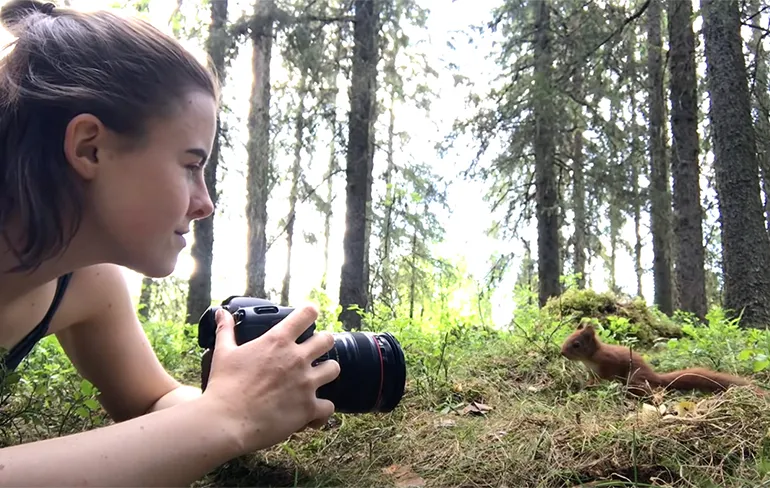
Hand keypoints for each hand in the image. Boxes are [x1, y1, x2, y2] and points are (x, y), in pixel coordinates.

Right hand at [199, 303, 340, 452]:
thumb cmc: (224, 386)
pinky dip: (322, 411)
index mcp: (278, 341)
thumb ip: (226, 330)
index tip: (308, 317)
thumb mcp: (223, 353)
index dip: (310, 313)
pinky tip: (312, 414)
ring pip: (334, 369)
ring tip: (315, 380)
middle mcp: (297, 359)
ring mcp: (306, 383)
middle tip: (312, 352)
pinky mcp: (308, 408)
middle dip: (322, 344)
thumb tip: (221, 313)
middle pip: (327, 340)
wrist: (226, 422)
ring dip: (326, 373)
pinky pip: (329, 407)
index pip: (307, 314)